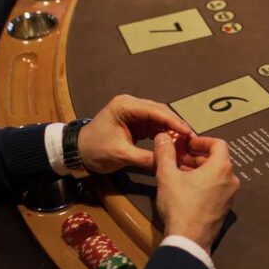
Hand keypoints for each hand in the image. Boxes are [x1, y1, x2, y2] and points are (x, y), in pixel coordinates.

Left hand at [78, 94, 192, 173]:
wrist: (77, 153)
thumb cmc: (95, 150)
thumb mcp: (120, 155)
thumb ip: (145, 158)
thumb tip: (167, 164)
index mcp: (125, 106)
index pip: (155, 111)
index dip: (173, 121)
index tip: (188, 132)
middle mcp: (131, 105)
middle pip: (160, 112)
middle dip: (175, 125)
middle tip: (191, 138)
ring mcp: (134, 113)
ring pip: (159, 119)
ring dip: (171, 130)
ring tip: (185, 142)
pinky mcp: (136, 123)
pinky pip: (155, 126)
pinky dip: (164, 134)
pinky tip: (174, 143)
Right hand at [154, 133, 239, 250]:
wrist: (189, 240)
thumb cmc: (180, 204)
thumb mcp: (167, 175)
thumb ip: (165, 152)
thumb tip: (163, 136)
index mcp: (222, 167)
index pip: (218, 143)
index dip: (201, 140)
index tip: (187, 144)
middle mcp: (231, 179)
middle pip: (217, 159)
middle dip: (197, 156)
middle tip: (179, 159)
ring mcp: (231, 195)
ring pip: (217, 174)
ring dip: (200, 170)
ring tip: (180, 173)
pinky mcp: (226, 208)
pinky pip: (217, 188)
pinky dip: (205, 183)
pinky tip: (187, 189)